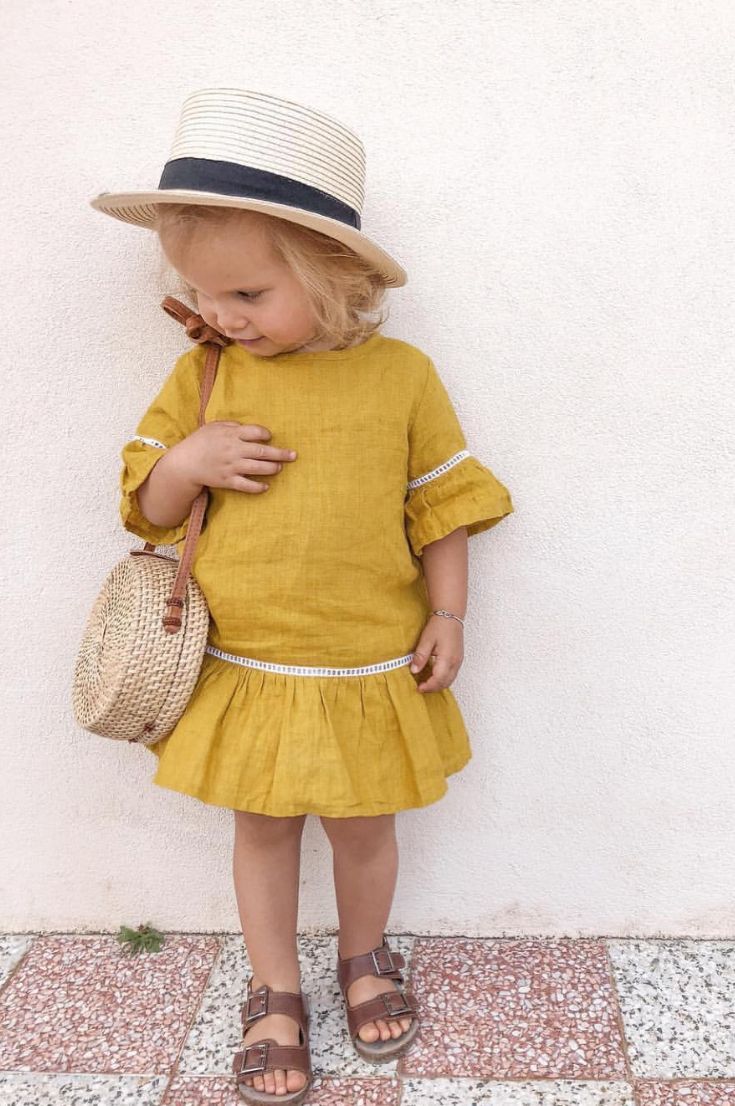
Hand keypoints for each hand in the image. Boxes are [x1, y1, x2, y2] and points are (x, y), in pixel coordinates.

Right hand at [169, 421, 296, 492]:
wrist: (184, 463)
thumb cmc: (200, 442)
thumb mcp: (214, 426)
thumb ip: (232, 425)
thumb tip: (248, 427)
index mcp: (231, 435)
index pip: (255, 432)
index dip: (266, 434)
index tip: (269, 437)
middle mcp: (233, 450)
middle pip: (262, 451)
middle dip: (280, 453)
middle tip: (293, 455)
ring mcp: (231, 467)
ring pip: (257, 468)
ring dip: (272, 468)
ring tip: (279, 468)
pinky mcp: (227, 481)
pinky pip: (246, 485)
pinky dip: (257, 487)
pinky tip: (266, 486)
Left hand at [409, 614, 463, 692]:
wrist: (451, 616)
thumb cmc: (439, 626)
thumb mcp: (426, 640)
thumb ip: (420, 656)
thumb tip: (414, 671)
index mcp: (447, 658)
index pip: (438, 680)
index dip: (428, 686)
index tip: (418, 688)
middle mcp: (455, 662)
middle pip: (445, 683)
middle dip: (433, 688)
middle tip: (421, 688)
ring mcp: (458, 661)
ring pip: (450, 680)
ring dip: (438, 685)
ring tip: (426, 683)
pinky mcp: (458, 659)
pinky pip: (452, 675)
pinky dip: (443, 679)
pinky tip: (434, 676)